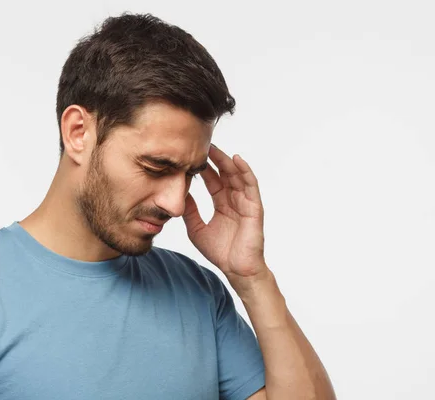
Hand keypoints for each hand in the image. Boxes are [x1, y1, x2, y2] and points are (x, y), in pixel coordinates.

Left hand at [182, 144, 267, 283]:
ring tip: (215, 149)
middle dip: (214, 159)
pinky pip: (251, 186)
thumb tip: (179, 195)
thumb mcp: (197, 228)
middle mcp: (234, 200)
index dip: (204, 168)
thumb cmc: (221, 252)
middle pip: (225, 174)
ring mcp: (245, 203)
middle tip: (202, 145)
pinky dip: (245, 172)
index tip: (191, 156)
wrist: (236, 269)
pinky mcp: (254, 208)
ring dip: (227, 161)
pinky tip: (236, 160)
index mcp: (222, 204)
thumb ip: (190, 212)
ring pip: (237, 176)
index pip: (213, 181)